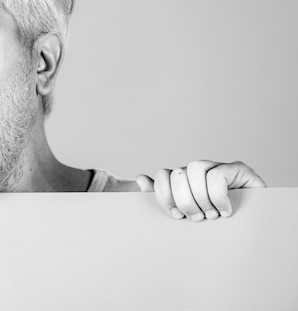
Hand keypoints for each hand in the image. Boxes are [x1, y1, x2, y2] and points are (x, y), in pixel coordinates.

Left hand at [135, 160, 264, 220]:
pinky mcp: (239, 169)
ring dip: (199, 197)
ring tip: (210, 214)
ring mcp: (219, 166)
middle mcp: (200, 169)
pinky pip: (217, 175)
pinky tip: (224, 210)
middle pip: (177, 173)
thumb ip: (164, 197)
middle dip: (183, 200)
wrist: (253, 228)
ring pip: (194, 168)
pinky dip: (217, 196)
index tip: (174, 214)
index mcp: (185, 178)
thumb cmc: (216, 223)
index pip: (163, 174)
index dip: (164, 195)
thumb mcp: (187, 213)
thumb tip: (140, 179)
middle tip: (195, 218)